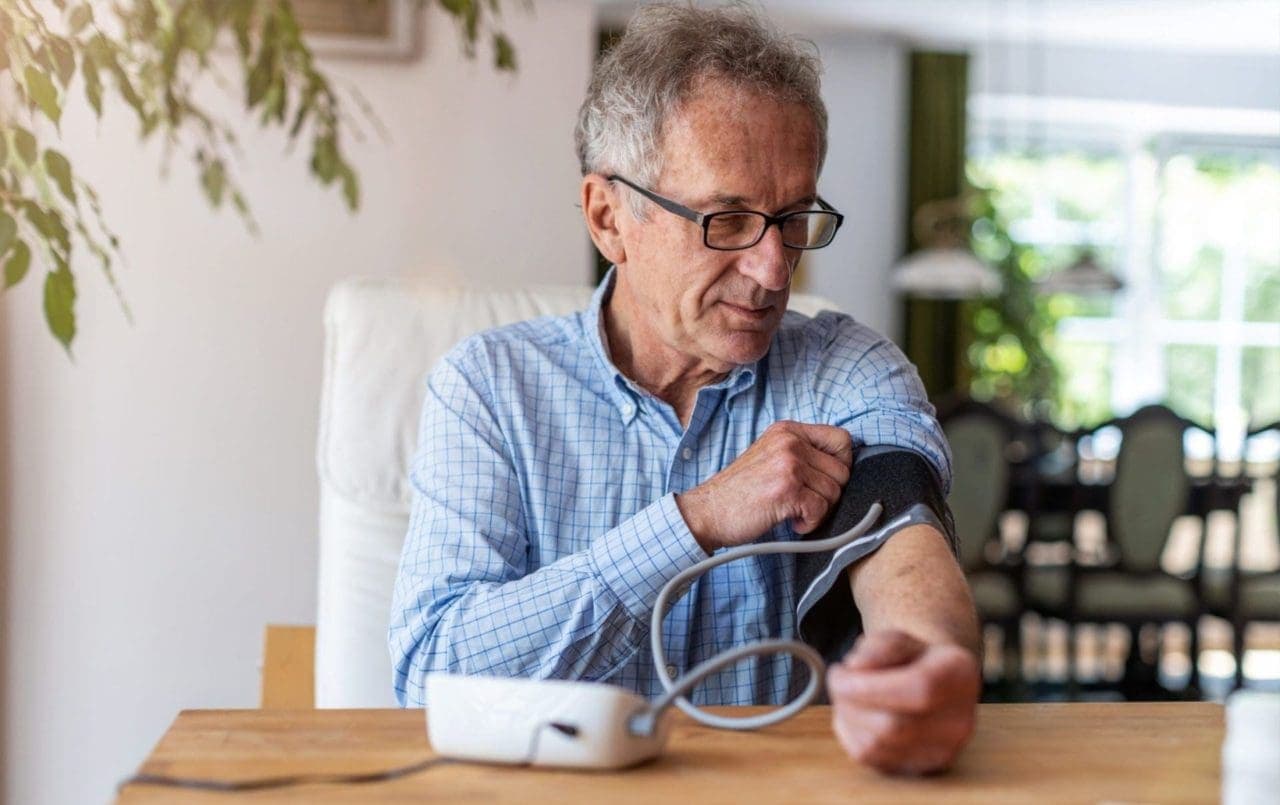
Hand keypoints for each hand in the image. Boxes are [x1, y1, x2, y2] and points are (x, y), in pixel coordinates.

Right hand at [675, 420, 852, 551]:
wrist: (708, 511)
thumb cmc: (740, 492)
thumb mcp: (770, 456)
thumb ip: (802, 454)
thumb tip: (843, 468)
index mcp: (787, 430)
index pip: (842, 439)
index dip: (841, 464)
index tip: (823, 481)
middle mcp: (790, 441)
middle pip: (842, 471)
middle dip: (828, 494)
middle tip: (804, 503)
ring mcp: (789, 464)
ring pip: (834, 492)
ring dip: (818, 511)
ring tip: (793, 512)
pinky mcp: (787, 489)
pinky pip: (821, 510)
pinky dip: (810, 523)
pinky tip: (791, 522)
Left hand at [826, 630, 979, 774]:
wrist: (932, 685)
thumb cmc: (911, 658)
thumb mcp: (898, 637)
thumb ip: (879, 646)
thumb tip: (855, 667)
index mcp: (958, 675)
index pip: (917, 689)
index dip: (868, 685)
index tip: (839, 673)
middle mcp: (959, 720)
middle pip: (893, 725)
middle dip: (850, 702)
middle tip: (837, 680)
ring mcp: (943, 751)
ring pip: (876, 745)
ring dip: (846, 717)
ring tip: (847, 695)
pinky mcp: (921, 769)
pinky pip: (870, 758)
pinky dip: (850, 733)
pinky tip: (854, 714)